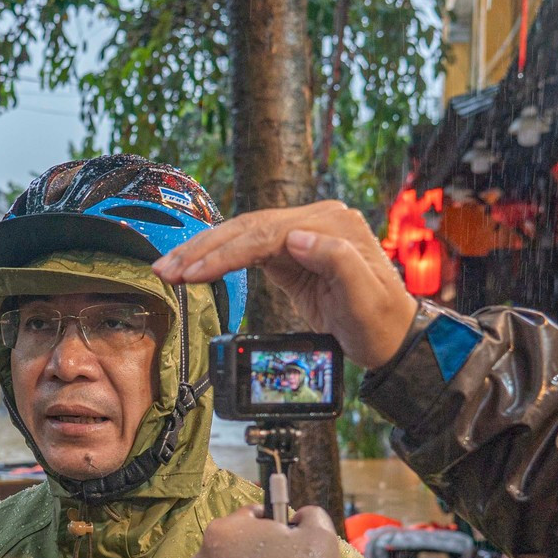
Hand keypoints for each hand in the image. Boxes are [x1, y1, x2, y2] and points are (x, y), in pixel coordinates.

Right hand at [150, 201, 418, 368]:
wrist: (391, 337)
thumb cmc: (381, 321)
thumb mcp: (365, 297)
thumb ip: (338, 260)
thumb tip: (298, 237)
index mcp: (332, 225)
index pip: (265, 232)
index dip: (225, 252)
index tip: (194, 272)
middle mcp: (315, 220)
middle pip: (247, 228)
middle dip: (203, 250)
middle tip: (166, 269)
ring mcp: (302, 235)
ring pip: (242, 235)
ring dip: (203, 253)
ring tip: (169, 270)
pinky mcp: (291, 253)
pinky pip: (247, 250)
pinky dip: (219, 260)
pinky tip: (194, 269)